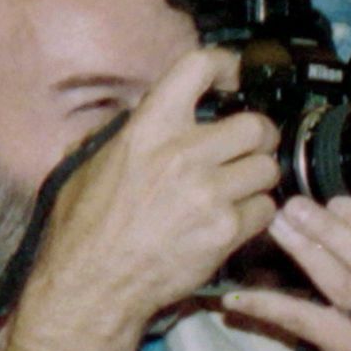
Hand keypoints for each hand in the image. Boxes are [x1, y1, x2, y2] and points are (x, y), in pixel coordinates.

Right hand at [28, 47, 284, 341]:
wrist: (91, 285)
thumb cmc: (84, 229)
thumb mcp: (89, 165)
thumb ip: (126, 134)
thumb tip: (143, 113)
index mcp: (148, 129)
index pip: (197, 68)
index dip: (225, 65)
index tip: (232, 76)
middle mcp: (182, 154)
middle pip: (255, 124)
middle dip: (257, 137)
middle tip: (246, 149)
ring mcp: (208, 193)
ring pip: (267, 168)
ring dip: (256, 179)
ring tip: (234, 191)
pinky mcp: (225, 229)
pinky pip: (265, 209)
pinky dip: (255, 216)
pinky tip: (229, 222)